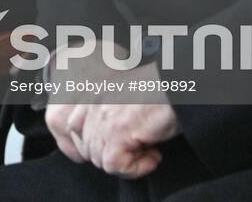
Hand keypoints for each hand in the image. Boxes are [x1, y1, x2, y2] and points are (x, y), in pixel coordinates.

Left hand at [44, 56, 178, 177]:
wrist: (180, 84)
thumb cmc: (161, 90)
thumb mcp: (122, 97)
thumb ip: (103, 112)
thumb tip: (101, 145)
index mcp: (90, 91)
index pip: (72, 127)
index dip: (96, 142)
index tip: (123, 143)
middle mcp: (92, 103)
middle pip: (87, 147)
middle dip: (113, 155)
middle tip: (140, 147)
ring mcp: (103, 117)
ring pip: (100, 159)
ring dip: (127, 162)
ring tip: (149, 149)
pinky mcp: (117, 132)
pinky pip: (115, 166)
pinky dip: (136, 168)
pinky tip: (154, 155)